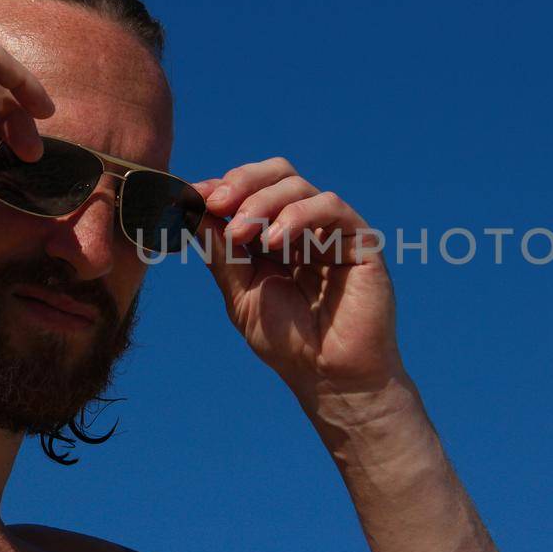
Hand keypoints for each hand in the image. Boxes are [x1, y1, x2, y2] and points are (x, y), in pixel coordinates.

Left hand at [194, 158, 400, 398]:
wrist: (328, 377)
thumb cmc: (288, 342)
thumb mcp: (241, 293)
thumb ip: (222, 253)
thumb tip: (192, 210)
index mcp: (276, 236)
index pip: (252, 191)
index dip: (222, 187)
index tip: (192, 196)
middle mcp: (306, 227)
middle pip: (278, 174)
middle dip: (243, 183)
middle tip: (218, 203)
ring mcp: (333, 232)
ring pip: (299, 186)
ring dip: (263, 202)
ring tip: (243, 233)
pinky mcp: (360, 241)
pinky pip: (331, 206)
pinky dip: (298, 215)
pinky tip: (276, 241)